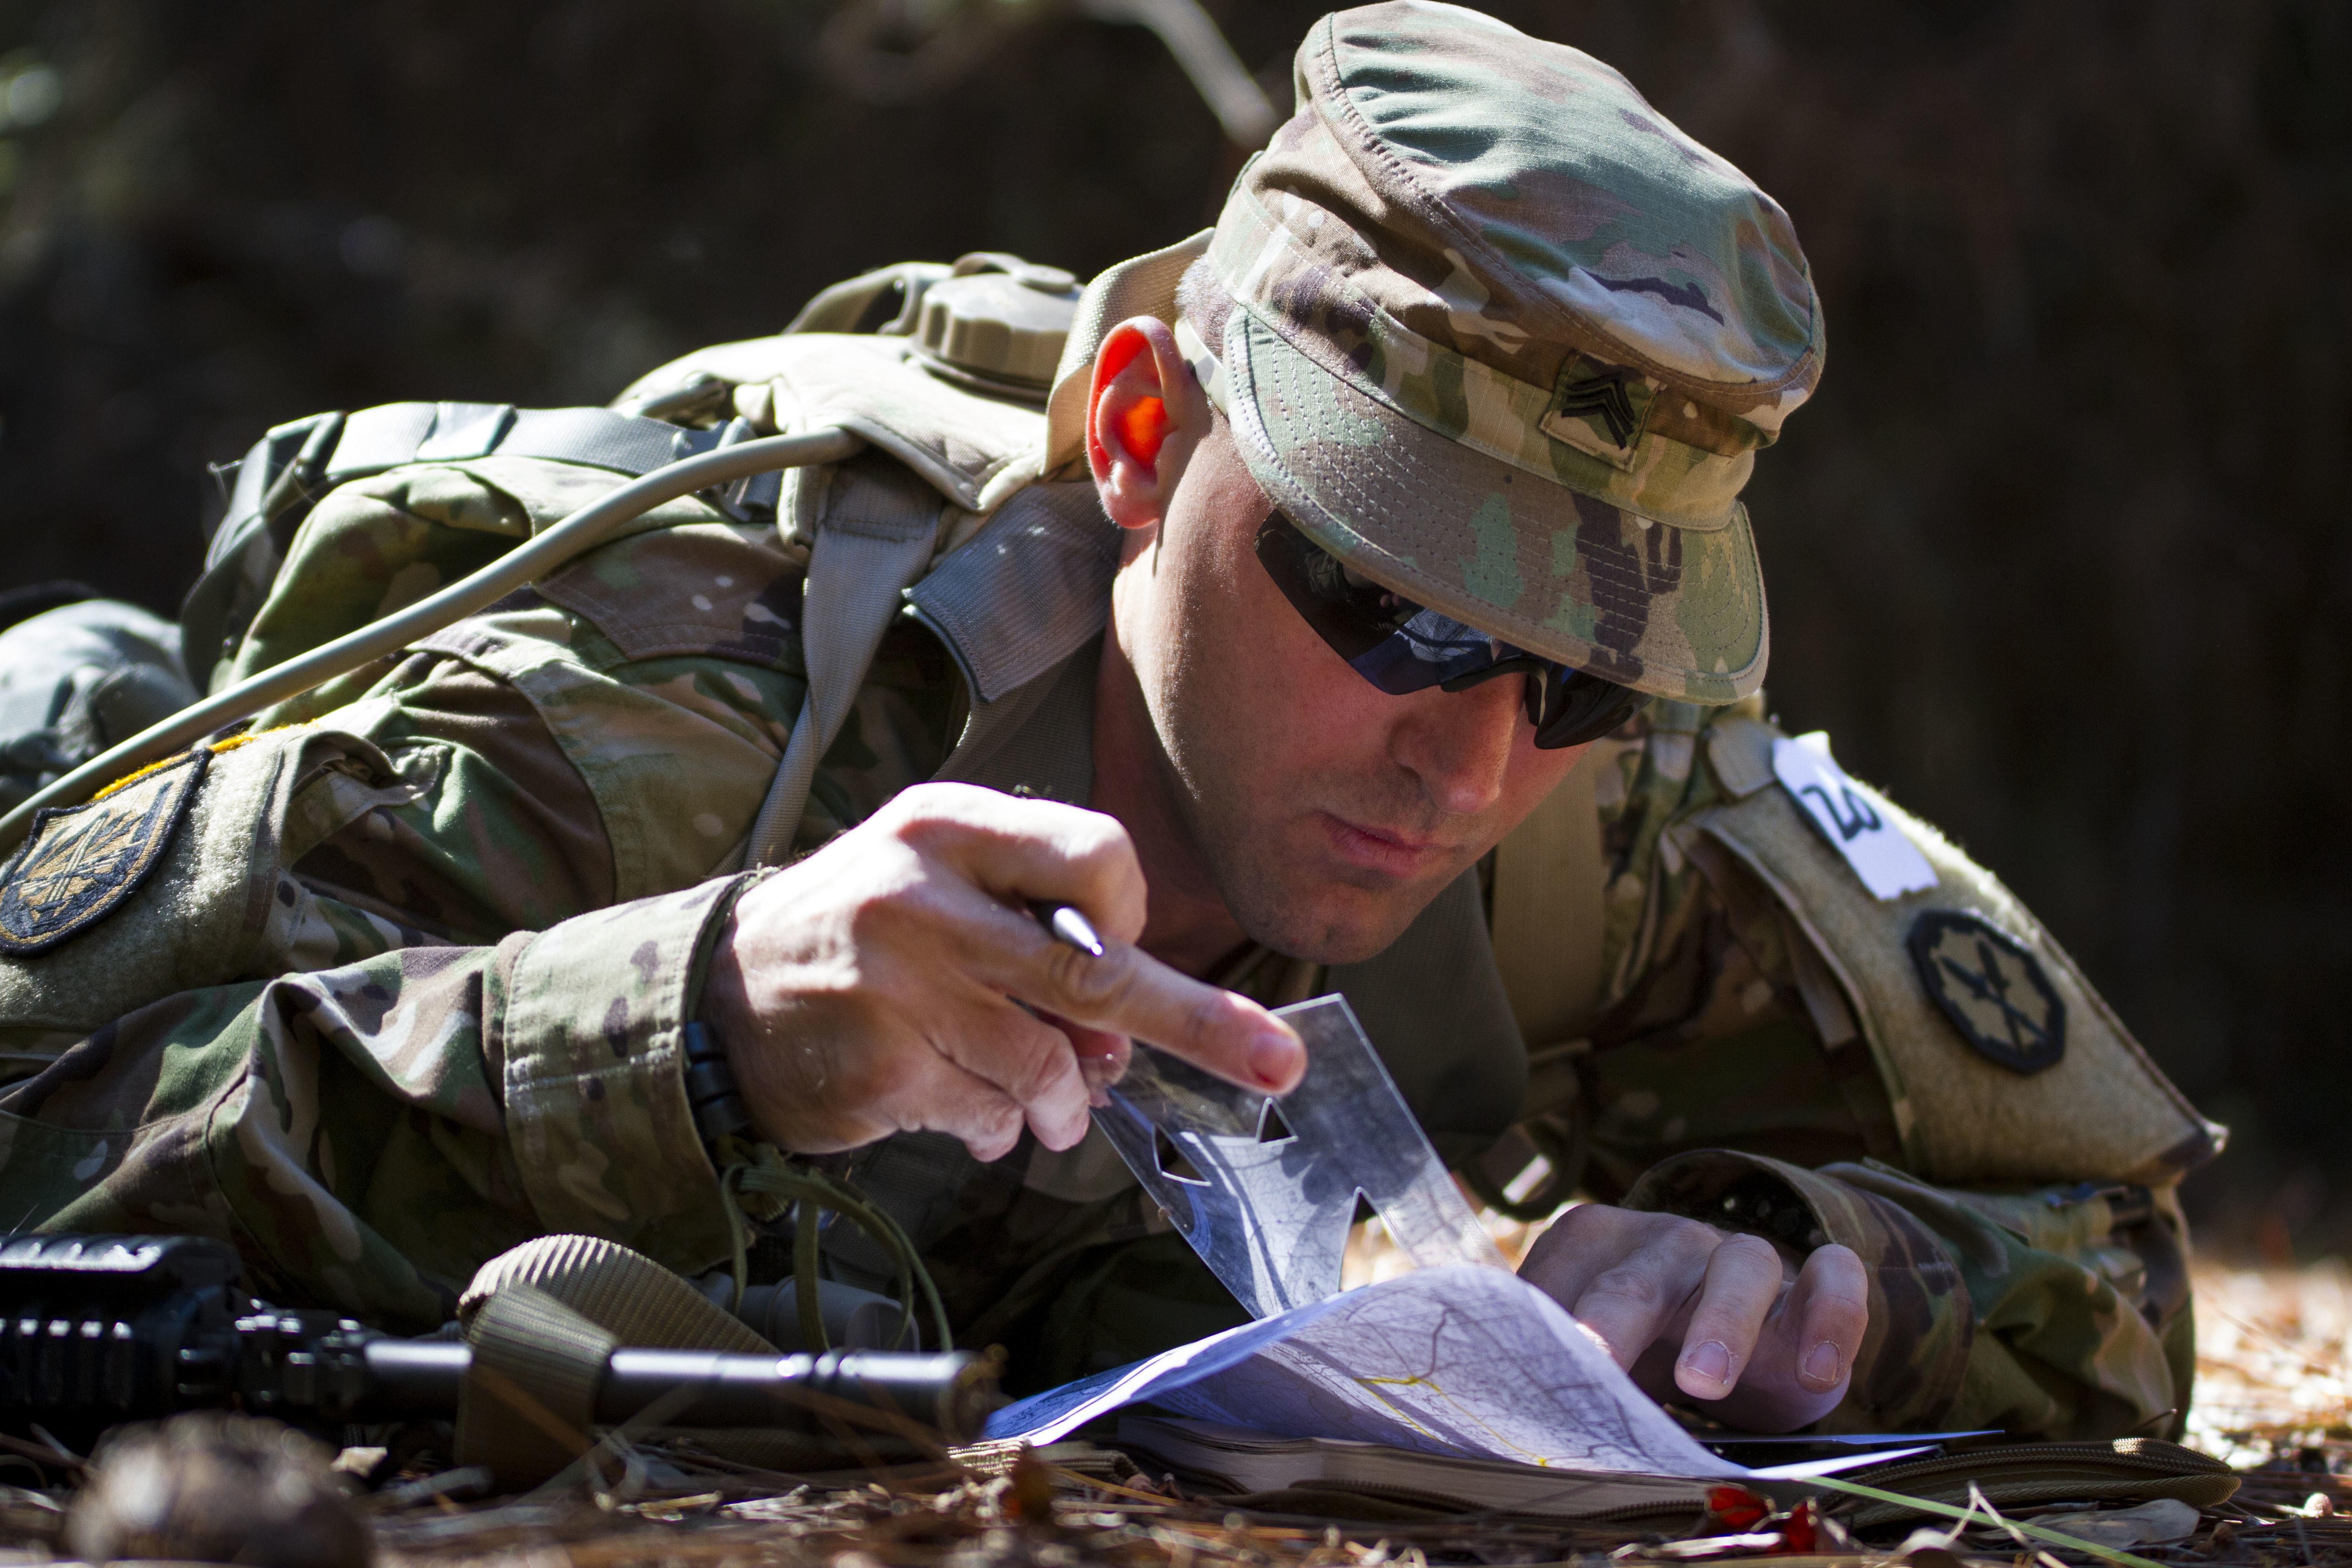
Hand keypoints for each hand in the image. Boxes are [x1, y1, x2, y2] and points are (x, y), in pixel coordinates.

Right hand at [701, 782, 1305, 1161]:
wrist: (724, 991)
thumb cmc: (866, 930)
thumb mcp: (944, 883)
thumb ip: (1040, 937)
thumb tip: (1124, 1039)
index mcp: (952, 827)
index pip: (1097, 855)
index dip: (1128, 915)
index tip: (1124, 945)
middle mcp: (925, 897)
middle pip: (1095, 972)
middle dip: (1198, 1023)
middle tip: (1277, 1063)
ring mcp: (898, 985)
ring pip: (1043, 1064)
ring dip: (1060, 1101)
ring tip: (1043, 1105)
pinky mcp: (880, 1066)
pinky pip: (986, 1114)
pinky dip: (998, 1128)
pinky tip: (975, 1116)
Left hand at [1518, 1203, 1867, 1431]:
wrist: (1734, 1345)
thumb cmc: (1644, 1346)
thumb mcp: (1596, 1353)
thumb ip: (1555, 1365)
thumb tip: (1506, 1415)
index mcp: (1596, 1247)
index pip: (1561, 1281)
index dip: (1543, 1331)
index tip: (1522, 1385)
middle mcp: (1665, 1241)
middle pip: (1637, 1279)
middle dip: (1613, 1322)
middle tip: (1594, 1368)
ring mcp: (1739, 1255)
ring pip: (1739, 1266)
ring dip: (1721, 1323)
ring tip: (1702, 1383)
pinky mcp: (1811, 1282)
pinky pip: (1834, 1276)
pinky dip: (1831, 1316)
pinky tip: (1815, 1371)